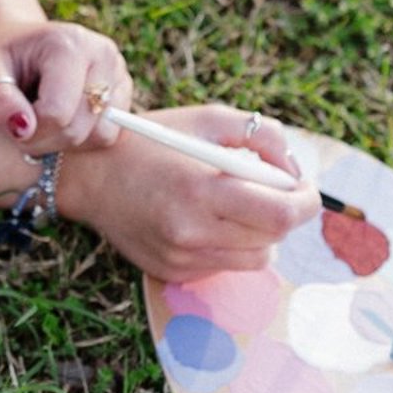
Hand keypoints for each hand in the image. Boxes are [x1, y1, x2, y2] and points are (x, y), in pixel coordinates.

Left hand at [0, 17, 133, 152]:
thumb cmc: (0, 56)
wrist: (22, 43)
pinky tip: (62, 119)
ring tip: (42, 119)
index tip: (11, 120)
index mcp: (68, 43)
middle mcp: (103, 53)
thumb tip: (22, 129)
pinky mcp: (125, 89)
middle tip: (22, 124)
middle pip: (78, 129)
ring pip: (99, 137)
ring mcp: (119, 71)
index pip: (56, 114)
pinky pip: (108, 135)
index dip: (28, 131)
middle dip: (44, 140)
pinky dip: (83, 137)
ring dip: (65, 141)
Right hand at [53, 101, 318, 280]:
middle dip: (282, 213)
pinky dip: (229, 244)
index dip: (304, 202)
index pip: (280, 215)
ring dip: (258, 232)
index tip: (304, 189)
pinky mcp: (173, 273)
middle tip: (272, 190)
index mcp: (202, 190)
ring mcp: (182, 258)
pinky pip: (225, 265)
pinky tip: (205, 219)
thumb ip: (260, 136)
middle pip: (272, 238)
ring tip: (235, 204)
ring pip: (255, 258)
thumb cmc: (151, 142)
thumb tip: (293, 170)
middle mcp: (192, 232)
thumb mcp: (206, 119)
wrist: (88, 177)